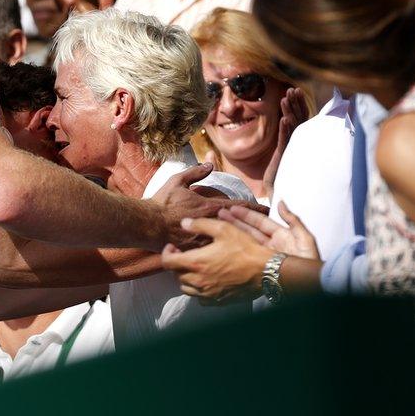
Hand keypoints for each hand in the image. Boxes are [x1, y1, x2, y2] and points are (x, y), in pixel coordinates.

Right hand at [149, 163, 269, 249]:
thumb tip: (209, 163)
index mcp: (209, 207)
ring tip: (248, 241)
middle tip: (263, 228)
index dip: (255, 208)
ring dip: (237, 240)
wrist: (147, 224)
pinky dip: (220, 249)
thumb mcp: (178, 181)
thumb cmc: (162, 202)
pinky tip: (226, 252)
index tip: (267, 209)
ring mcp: (203, 239)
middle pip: (237, 227)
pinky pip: (211, 250)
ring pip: (226, 241)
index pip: (239, 208)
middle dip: (251, 227)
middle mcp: (210, 225)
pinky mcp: (194, 250)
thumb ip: (195, 172)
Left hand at [161, 218, 272, 304]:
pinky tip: (206, 280)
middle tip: (185, 255)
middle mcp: (197, 281)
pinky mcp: (217, 301)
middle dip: (177, 263)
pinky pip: (199, 298)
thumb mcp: (224, 230)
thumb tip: (183, 223)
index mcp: (195, 263)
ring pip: (185, 287)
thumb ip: (200, 225)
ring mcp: (207, 294)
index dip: (166, 253)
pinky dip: (197, 290)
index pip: (167, 262)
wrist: (265, 271)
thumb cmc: (245, 249)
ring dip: (185, 277)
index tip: (173, 247)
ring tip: (194, 267)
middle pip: (175, 274)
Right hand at [218, 201, 319, 259]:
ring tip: (218, 225)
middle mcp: (271, 245)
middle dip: (235, 222)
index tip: (232, 209)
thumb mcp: (305, 238)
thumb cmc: (309, 261)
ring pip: (245, 242)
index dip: (246, 215)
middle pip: (249, 230)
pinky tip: (225, 244)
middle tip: (220, 214)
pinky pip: (246, 255)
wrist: (307, 285)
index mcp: (281, 236)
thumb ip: (293, 220)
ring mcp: (264, 256)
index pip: (260, 222)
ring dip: (232, 233)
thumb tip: (282, 203)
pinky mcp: (259, 267)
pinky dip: (235, 249)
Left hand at [262, 88, 308, 196]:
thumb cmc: (281, 173)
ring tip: (284, 98)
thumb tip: (286, 125)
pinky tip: (284, 119)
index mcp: (296, 140)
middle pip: (299, 119)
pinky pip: (285, 140)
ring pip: (292, 127)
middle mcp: (297, 143)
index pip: (300, 118)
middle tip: (291, 89)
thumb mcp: (283, 152)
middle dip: (295, 103)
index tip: (294, 90)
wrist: (278, 192)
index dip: (298, 104)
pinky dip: (284, 129)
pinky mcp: (284, 157)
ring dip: (289, 111)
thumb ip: (286, 139)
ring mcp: (291, 149)